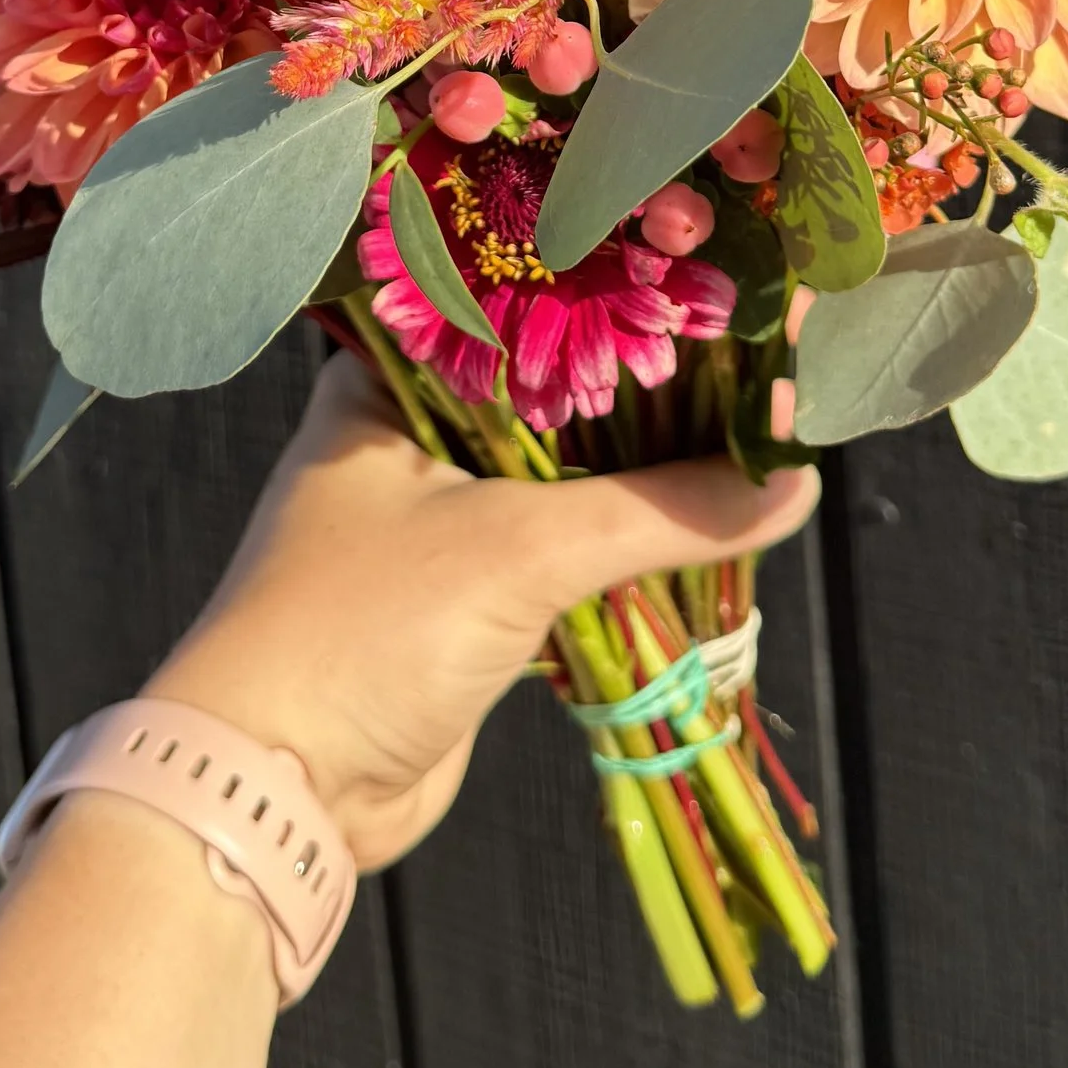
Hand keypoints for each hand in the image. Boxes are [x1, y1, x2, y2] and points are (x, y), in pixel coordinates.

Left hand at [147, 352, 819, 868]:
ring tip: (762, 424)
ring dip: (649, 471)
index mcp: (389, 383)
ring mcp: (437, 522)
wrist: (274, 790)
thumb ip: (661, 508)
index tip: (723, 277)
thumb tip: (793, 476)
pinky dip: (629, 542)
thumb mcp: (520, 549)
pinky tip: (709, 517)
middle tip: (766, 349)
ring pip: (569, 476)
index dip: (623, 294)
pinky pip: (567, 550)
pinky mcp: (466, 601)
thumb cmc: (363, 630)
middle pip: (558, 393)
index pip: (525, 304)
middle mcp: (409, 436)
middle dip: (655, 388)